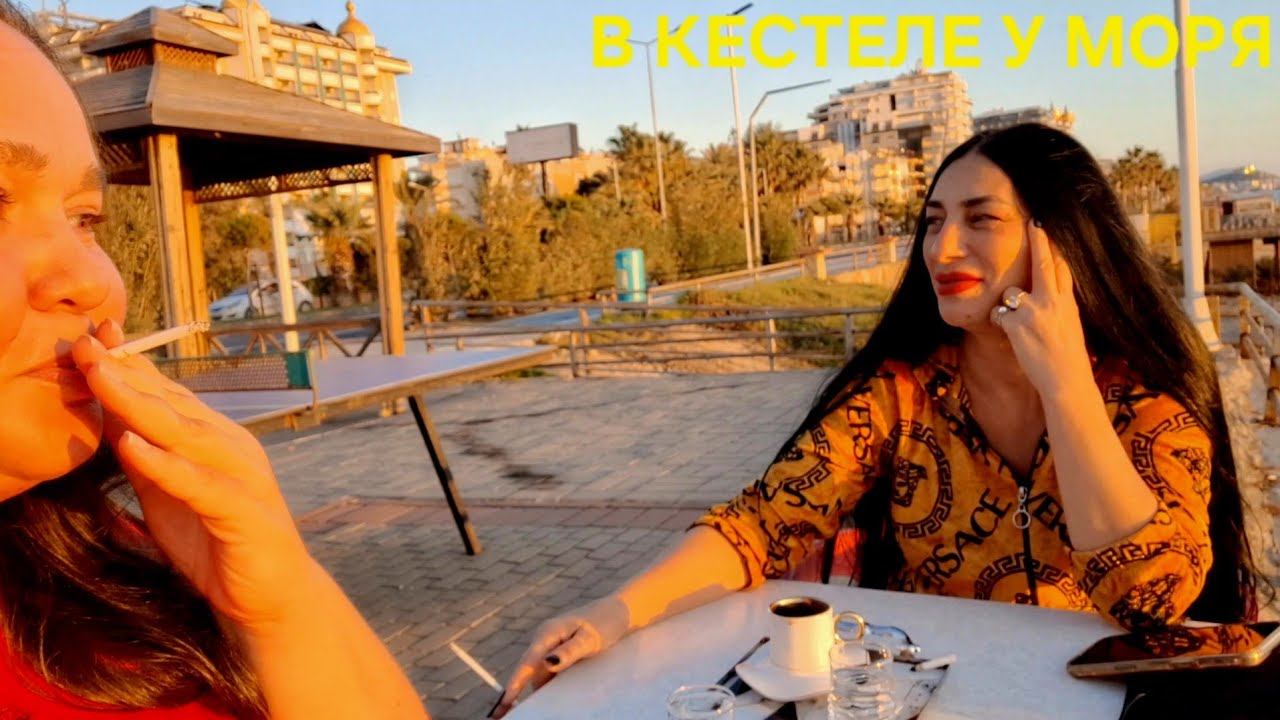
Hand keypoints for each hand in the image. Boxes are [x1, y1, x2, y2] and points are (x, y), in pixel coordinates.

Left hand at [71, 321, 314, 634]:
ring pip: (185, 433)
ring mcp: (240, 474)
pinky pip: (199, 483)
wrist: (270, 597)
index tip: (91, 339)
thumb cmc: (217, 544)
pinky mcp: (242, 510)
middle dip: (127, 374)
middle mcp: (230, 446)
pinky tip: (133, 445)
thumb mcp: (167, 494)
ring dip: (140, 405)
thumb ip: (144, 458)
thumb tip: (108, 419)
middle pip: (172, 404)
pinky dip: (165, 463)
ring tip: (102, 380)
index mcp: (214, 438)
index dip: (129, 366)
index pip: (167, 394)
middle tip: (88, 345)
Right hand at [491, 596, 628, 717]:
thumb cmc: (606, 622)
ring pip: (539, 673)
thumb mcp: (590, 638)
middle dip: (515, 690)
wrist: (620, 612)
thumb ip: (569, 652)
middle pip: (528, 670)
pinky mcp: (561, 652)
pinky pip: (549, 672)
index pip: (528, 662)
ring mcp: (552, 645)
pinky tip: (544, 700)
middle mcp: (545, 638)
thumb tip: (547, 663)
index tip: (506, 701)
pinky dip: (546, 685)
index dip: (515, 683)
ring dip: (534, 690)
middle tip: (502, 713)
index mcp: (548, 633)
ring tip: (516, 710)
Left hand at [988, 219, 1094, 397]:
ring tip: (1022, 325)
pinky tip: (1012, 336)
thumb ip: (1060, 303)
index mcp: (1068, 302)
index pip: (1061, 267)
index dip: (1054, 247)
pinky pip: (1000, 314)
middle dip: (1038, 240)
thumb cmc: (1068, 357)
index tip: (1047, 226)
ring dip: (1010, 305)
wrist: (1066, 381)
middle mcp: (1053, 302)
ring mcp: (1035, 312)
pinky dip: (1001, 324)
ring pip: (1011, 293)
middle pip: (1044, 264)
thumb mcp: (1070, 324)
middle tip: (1033, 221)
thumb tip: (1054, 288)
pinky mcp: (1017, 324)